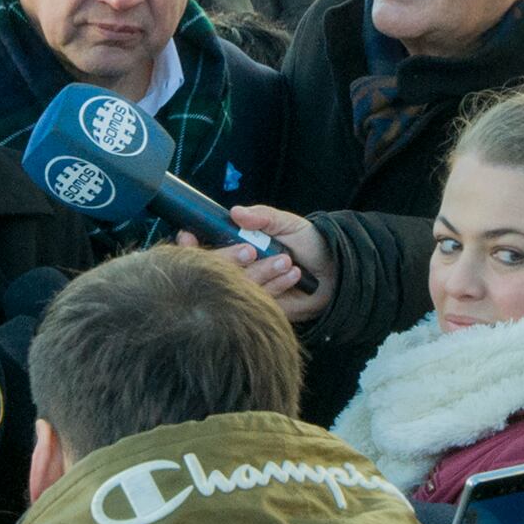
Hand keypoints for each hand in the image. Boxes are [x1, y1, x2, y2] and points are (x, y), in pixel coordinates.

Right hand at [187, 204, 333, 323]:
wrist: (336, 269)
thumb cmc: (309, 243)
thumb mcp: (286, 223)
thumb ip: (262, 217)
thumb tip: (235, 212)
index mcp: (236, 250)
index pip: (204, 250)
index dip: (192, 246)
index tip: (187, 236)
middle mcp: (238, 272)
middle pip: (215, 271)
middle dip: (227, 259)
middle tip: (251, 251)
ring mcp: (250, 293)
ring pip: (239, 286)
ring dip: (262, 271)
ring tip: (286, 260)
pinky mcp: (265, 310)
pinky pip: (261, 301)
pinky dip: (277, 285)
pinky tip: (293, 273)